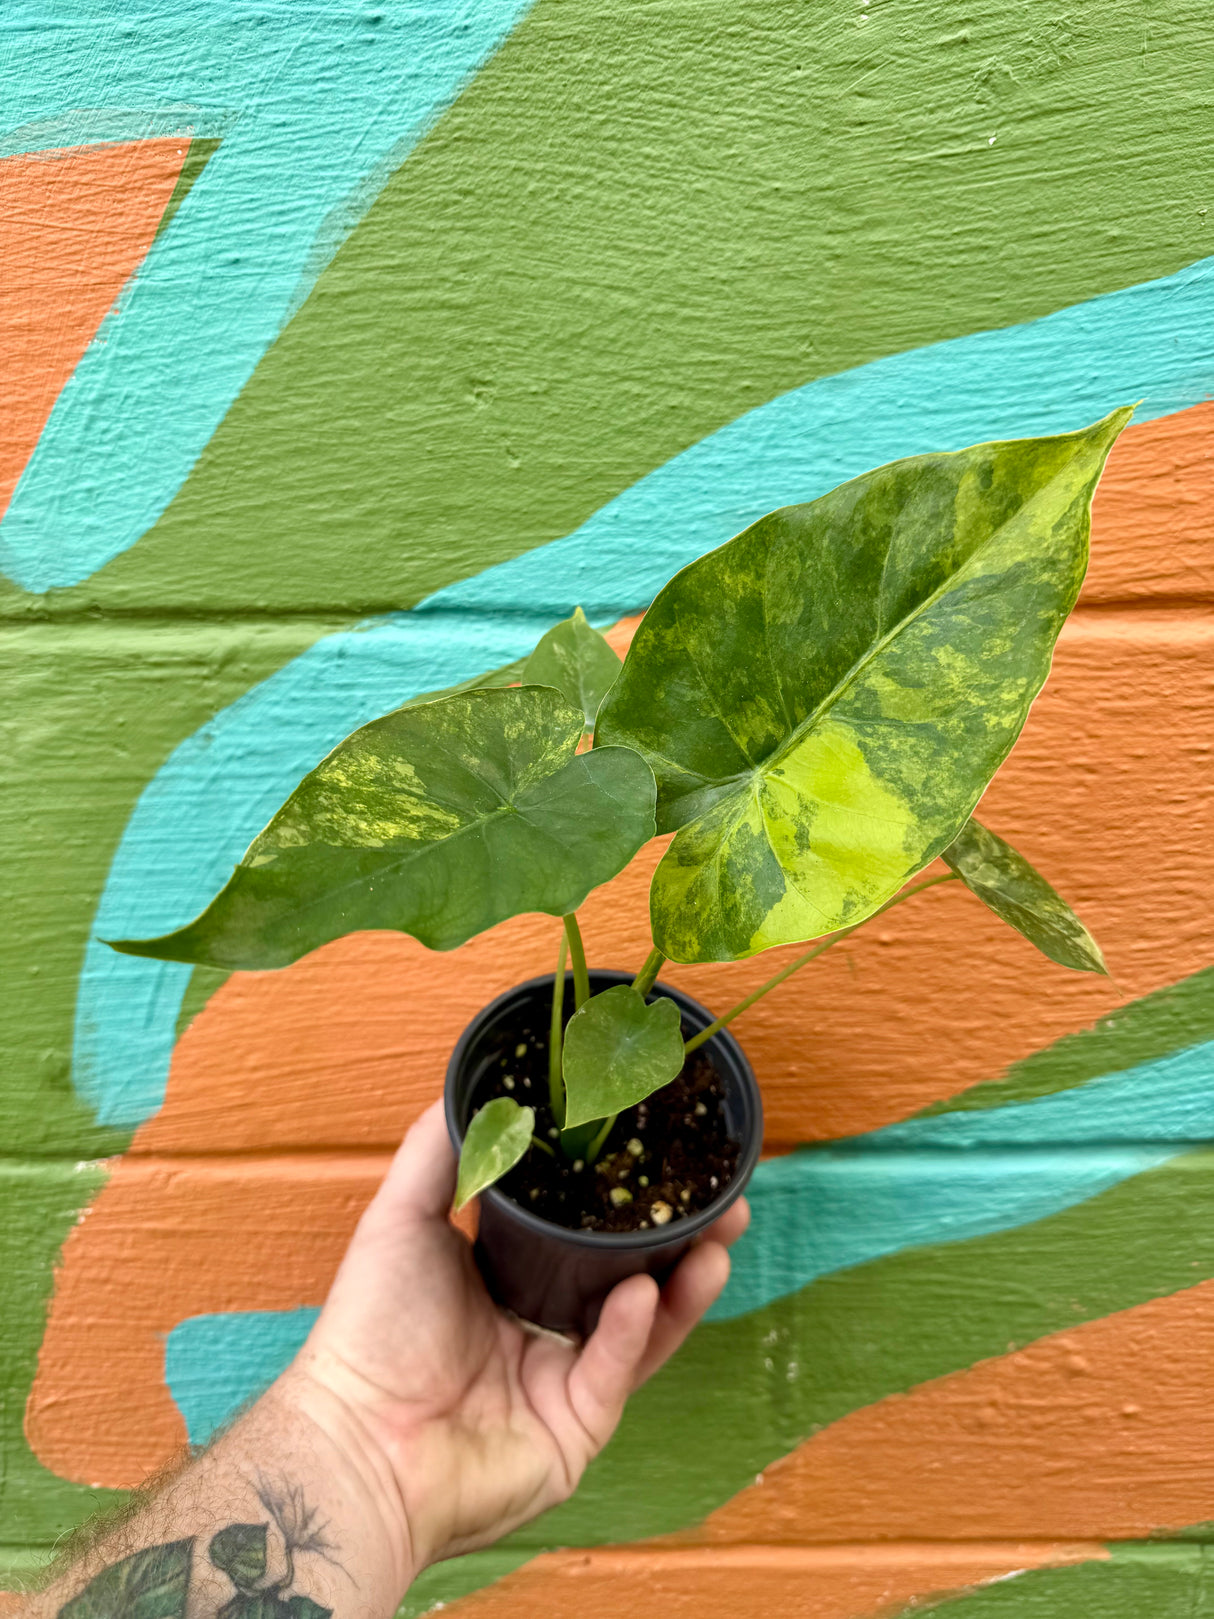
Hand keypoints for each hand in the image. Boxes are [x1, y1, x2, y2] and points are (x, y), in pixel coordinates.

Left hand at [287, 1100, 748, 1577]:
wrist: (359, 1444)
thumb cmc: (371, 1330)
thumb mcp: (401, 1219)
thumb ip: (439, 1151)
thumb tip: (468, 1085)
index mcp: (508, 1278)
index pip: (584, 1229)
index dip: (626, 1194)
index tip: (666, 1150)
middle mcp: (544, 1325)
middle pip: (631, 1272)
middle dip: (682, 1236)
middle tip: (726, 1195)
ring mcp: (566, 1378)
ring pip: (645, 1322)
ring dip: (686, 1280)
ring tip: (720, 1233)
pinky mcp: (578, 1427)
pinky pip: (616, 1370)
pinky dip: (632, 1329)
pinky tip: (641, 1291)